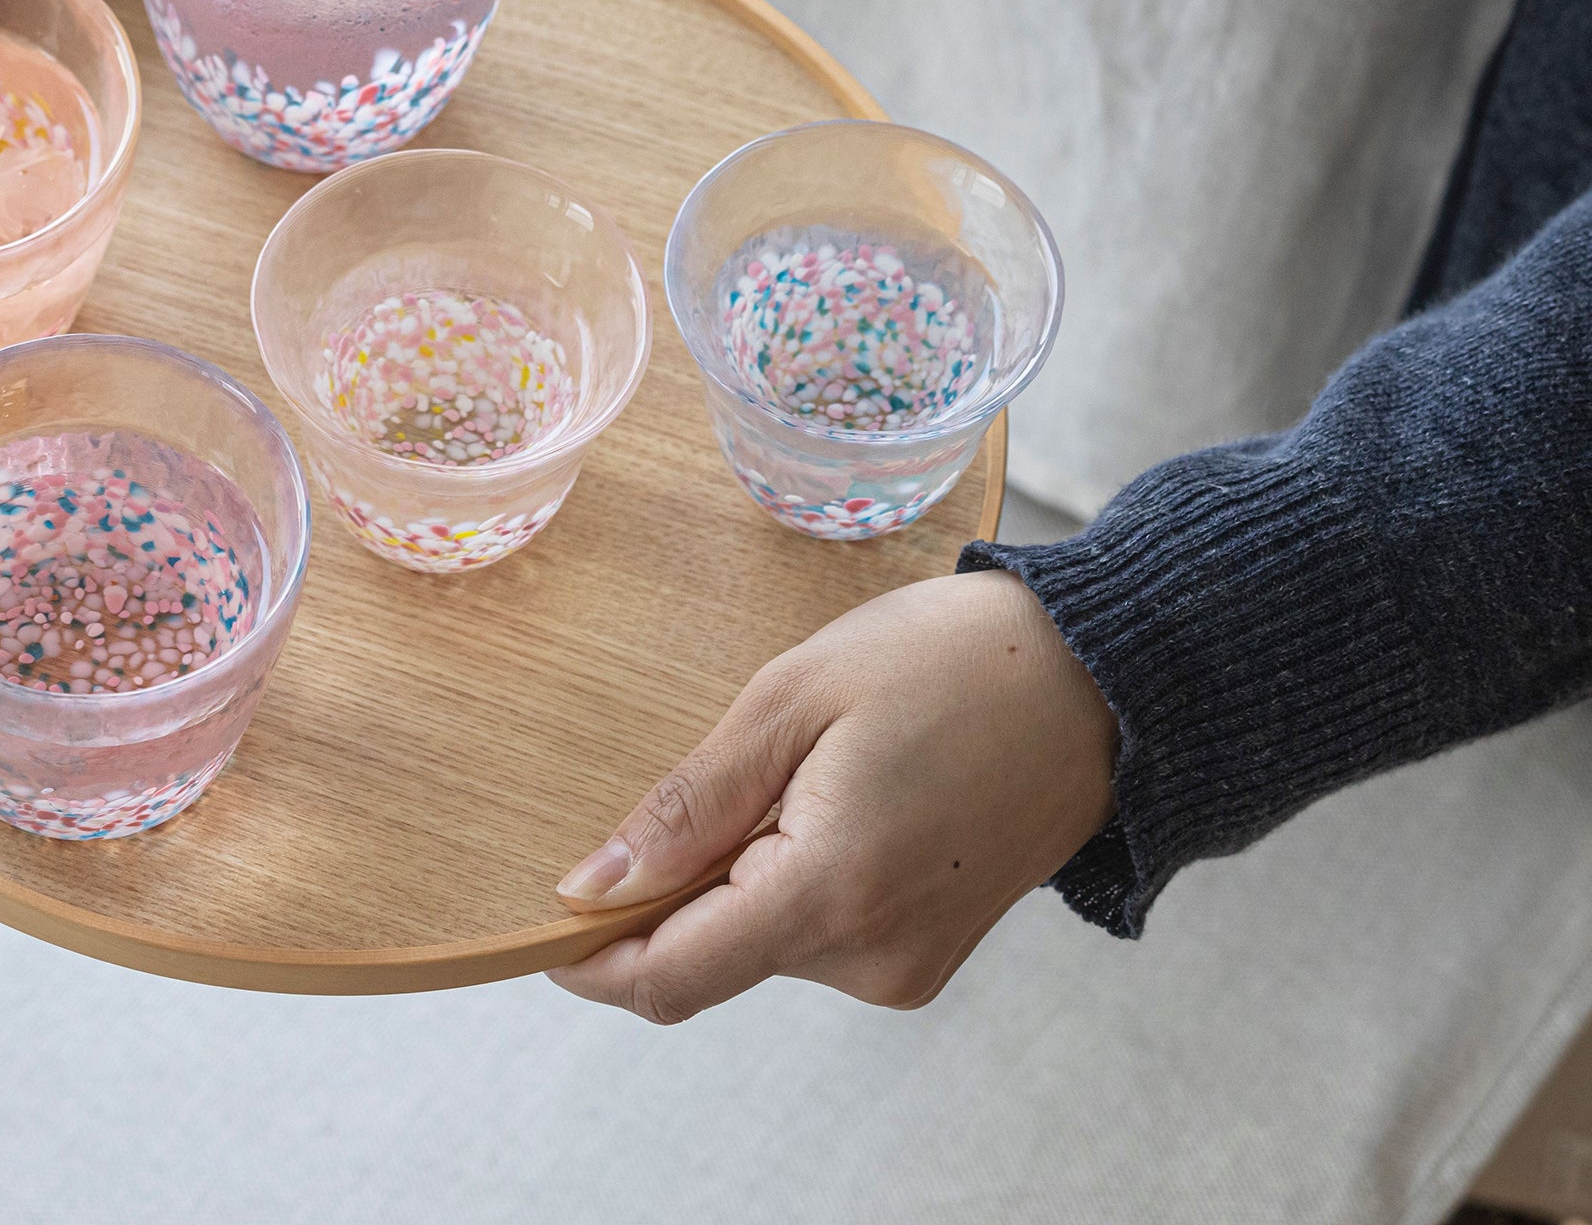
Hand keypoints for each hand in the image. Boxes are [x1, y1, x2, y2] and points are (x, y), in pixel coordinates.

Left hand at [549, 569, 1116, 1021]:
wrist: (1096, 680)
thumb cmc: (946, 662)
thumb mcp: (794, 698)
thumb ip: (689, 804)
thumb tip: (592, 885)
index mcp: (832, 892)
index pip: (670, 978)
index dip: (591, 959)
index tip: (544, 917)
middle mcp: (870, 957)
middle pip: (711, 960)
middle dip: (676, 887)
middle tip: (724, 768)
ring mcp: (904, 966)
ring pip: (761, 945)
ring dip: (740, 876)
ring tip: (807, 766)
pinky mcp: (925, 955)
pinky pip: (816, 935)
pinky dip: (792, 880)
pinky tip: (837, 796)